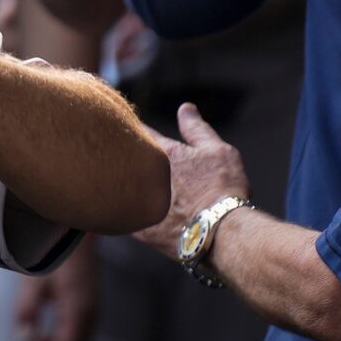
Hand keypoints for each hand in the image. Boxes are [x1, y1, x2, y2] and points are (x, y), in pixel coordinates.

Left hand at [11, 239, 98, 340]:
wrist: (72, 231)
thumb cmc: (50, 253)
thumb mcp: (33, 281)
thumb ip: (27, 311)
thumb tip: (25, 339)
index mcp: (78, 310)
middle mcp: (91, 314)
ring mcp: (94, 310)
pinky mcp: (90, 305)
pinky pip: (80, 334)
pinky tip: (44, 334)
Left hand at [132, 102, 250, 255]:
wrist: (222, 233)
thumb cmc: (223, 188)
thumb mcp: (216, 150)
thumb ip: (196, 128)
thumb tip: (185, 107)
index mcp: (162, 154)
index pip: (139, 132)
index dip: (133, 128)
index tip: (124, 124)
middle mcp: (144, 177)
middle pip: (124, 163)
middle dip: (121, 158)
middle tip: (117, 154)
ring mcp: (140, 205)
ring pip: (122, 192)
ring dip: (123, 188)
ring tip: (122, 186)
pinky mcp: (142, 232)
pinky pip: (127, 220)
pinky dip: (128, 215)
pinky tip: (131, 216)